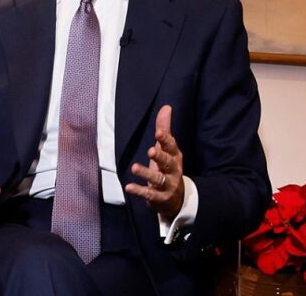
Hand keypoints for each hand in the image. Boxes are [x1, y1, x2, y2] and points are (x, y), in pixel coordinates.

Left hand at [125, 105, 184, 219]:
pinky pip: (149, 194)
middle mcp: (173, 170)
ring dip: (146, 173)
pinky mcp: (159, 198)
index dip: (166, 139)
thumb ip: (165, 129)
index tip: (158, 132)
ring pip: (158, 178)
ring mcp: (168, 185)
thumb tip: (166, 107)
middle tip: (150, 151)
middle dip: (160, 156)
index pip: (171, 146)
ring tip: (134, 167)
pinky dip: (139, 190)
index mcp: (175, 156)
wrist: (176, 198)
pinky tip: (129, 187)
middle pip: (168, 162)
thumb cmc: (168, 168)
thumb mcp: (167, 149)